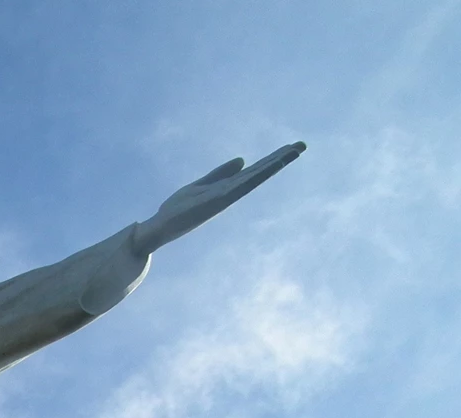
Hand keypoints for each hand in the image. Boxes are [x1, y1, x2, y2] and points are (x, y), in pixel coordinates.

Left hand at [132, 142, 305, 254]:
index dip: (272, 159)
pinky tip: (259, 169)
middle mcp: (228, 194)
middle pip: (258, 173)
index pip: (253, 171)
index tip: (291, 147)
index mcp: (226, 188)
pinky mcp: (212, 203)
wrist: (159, 228)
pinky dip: (248, 179)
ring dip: (271, 166)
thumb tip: (242, 160)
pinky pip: (234, 189)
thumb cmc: (177, 209)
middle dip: (280, 160)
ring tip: (290, 153)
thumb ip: (220, 174)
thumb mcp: (200, 185)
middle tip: (302, 145)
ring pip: (251, 179)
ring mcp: (222, 199)